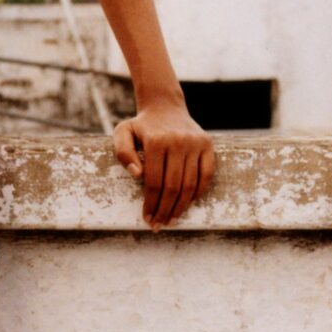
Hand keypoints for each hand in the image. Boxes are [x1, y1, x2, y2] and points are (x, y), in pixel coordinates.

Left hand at [112, 94, 215, 227]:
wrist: (165, 107)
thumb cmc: (141, 126)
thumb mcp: (123, 132)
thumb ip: (123, 152)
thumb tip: (137, 174)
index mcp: (157, 141)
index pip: (153, 181)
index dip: (150, 203)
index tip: (147, 218)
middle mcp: (179, 141)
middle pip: (173, 186)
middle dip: (165, 210)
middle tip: (159, 225)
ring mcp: (196, 143)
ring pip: (190, 184)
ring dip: (181, 207)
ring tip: (172, 219)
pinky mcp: (208, 145)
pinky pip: (206, 175)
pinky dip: (198, 193)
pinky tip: (187, 204)